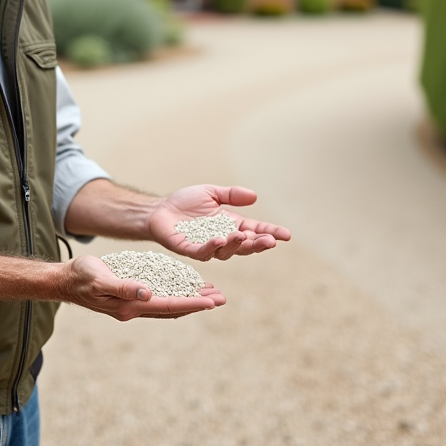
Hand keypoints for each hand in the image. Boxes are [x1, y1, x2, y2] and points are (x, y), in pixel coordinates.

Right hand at [62, 256, 225, 320]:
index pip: (168, 305)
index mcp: (129, 307)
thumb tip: (148, 293)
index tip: (212, 301)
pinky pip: (160, 297)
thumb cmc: (80, 276)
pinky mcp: (131, 297)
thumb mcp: (100, 279)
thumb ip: (123, 286)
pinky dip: (176, 293)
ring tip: (212, 293)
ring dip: (190, 299)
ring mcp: (133, 304)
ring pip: (169, 303)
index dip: (192, 303)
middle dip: (198, 303)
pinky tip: (185, 287)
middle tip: (222, 298)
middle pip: (173, 307)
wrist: (65, 280)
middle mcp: (134, 309)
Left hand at [147, 185, 291, 261]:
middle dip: (258, 243)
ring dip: (237, 245)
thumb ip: (231, 195)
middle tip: (270, 241)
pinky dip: (212, 247)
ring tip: (244, 236)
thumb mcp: (211, 193)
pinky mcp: (189, 249)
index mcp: (231, 224)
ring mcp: (207, 246)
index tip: (286, 235)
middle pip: (245, 245)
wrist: (159, 210)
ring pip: (226, 251)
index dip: (270, 232)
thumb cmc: (185, 203)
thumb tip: (254, 196)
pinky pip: (203, 252)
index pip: (255, 230)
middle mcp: (222, 238)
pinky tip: (219, 239)